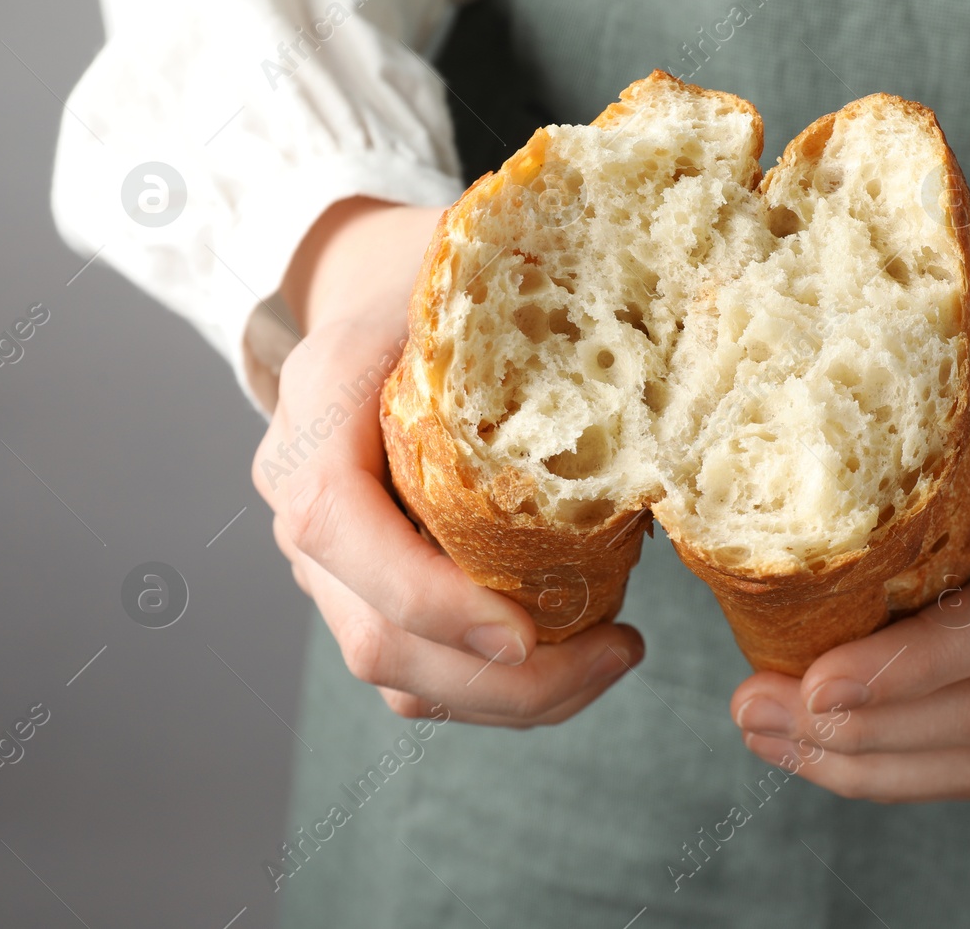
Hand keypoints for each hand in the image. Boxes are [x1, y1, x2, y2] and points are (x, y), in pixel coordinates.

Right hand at [254, 197, 643, 725]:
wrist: (371, 289)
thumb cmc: (440, 279)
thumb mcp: (472, 272)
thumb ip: (529, 314)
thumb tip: (668, 365)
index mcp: (319, 406)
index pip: (335, 524)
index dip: (424, 594)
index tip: (525, 634)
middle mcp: (301, 493)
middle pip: (373, 636)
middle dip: (503, 681)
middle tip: (620, 654)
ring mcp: (328, 556)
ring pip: (399, 674)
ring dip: (514, 698)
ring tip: (613, 659)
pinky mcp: (364, 589)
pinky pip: (420, 671)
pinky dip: (500, 689)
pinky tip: (577, 659)